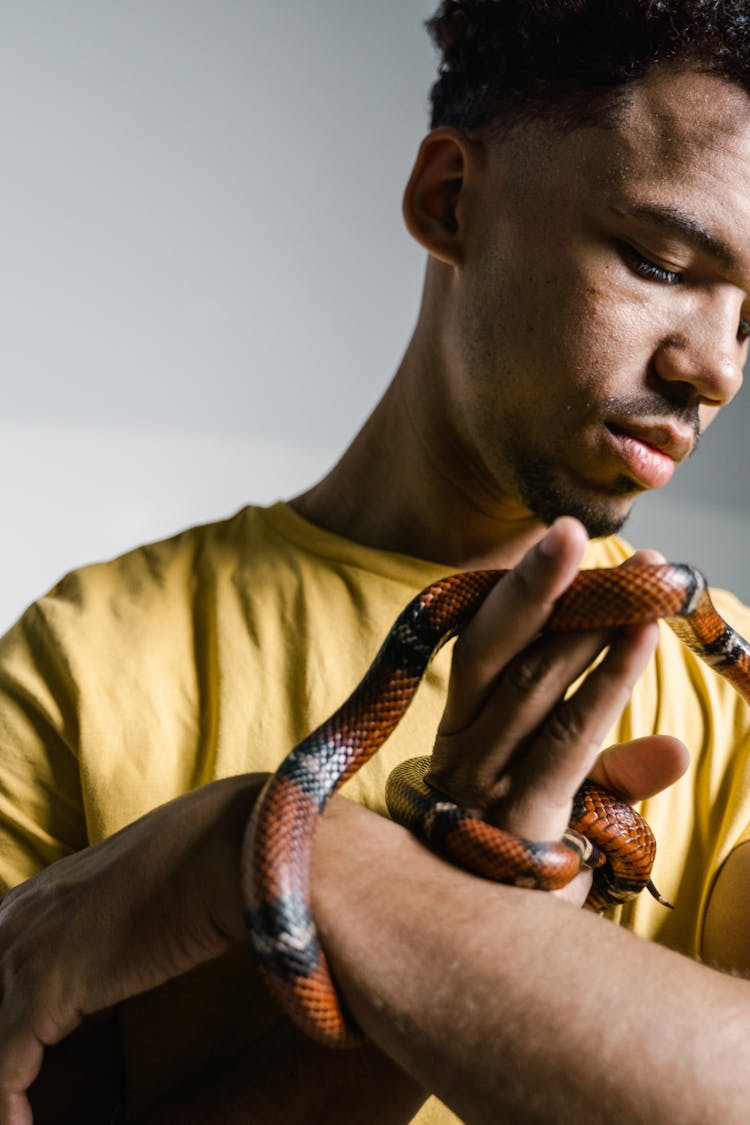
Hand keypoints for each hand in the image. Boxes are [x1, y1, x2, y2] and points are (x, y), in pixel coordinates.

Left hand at [0, 775, 262, 1124]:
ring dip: (5, 1095)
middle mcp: (9, 922)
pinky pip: (4, 1076)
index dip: (8, 1033)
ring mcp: (19, 953)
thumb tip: (95, 1000)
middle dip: (4, 1060)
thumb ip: (95, 946)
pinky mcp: (40, 990)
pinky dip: (11, 1115)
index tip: (24, 1071)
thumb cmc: (190, 866)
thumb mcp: (124, 905)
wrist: (216, 847)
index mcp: (26, 903)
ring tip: (20, 1122)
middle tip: (17, 1102)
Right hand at [426, 518, 687, 897]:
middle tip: (573, 530)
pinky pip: (570, 738)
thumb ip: (608, 772)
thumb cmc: (518, 867)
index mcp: (461, 732)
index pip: (481, 645)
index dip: (521, 594)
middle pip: (495, 651)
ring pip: (533, 684)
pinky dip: (609, 682)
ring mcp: (485, 787)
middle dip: (538, 587)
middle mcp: (462, 750)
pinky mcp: (521, 823)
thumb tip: (674, 751)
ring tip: (637, 578)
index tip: (561, 543)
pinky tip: (641, 641)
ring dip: (588, 624)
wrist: (474, 960)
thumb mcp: (561, 809)